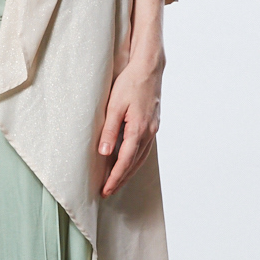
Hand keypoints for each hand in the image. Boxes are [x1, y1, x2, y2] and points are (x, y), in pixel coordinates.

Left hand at [98, 0, 164, 198]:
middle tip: (107, 192)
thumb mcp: (114, 105)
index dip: (114, 177)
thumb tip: (105, 153)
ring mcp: (153, 129)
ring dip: (129, 172)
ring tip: (116, 182)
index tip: (105, 190)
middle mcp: (149, 133)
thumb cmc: (130, 83)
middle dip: (120, 179)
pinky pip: (145, 149)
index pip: (124, 161)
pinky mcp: (154, 124)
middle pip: (134, 163)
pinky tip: (130, 162)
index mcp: (138, 130)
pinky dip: (136, 160)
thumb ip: (110, 130)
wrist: (149, 67)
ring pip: (141, 158)